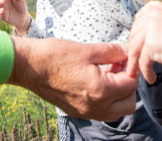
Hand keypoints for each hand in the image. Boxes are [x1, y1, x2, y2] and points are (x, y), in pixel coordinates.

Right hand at [8, 36, 137, 120]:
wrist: (29, 67)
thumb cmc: (55, 55)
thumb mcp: (88, 50)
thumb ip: (114, 51)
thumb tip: (130, 51)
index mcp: (101, 91)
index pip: (132, 84)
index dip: (131, 68)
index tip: (124, 57)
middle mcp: (96, 107)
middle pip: (129, 103)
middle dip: (129, 84)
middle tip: (118, 66)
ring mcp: (86, 112)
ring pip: (117, 111)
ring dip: (119, 94)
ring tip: (108, 73)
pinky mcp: (78, 112)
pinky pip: (102, 112)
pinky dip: (107, 100)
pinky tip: (97, 80)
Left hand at [126, 1, 161, 83]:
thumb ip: (158, 25)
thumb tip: (145, 37)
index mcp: (156, 7)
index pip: (138, 22)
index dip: (136, 37)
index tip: (136, 48)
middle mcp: (152, 14)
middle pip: (134, 35)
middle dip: (134, 51)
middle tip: (134, 64)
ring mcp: (150, 27)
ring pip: (135, 49)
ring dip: (136, 64)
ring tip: (138, 74)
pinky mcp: (151, 43)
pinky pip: (143, 61)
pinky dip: (146, 72)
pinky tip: (151, 78)